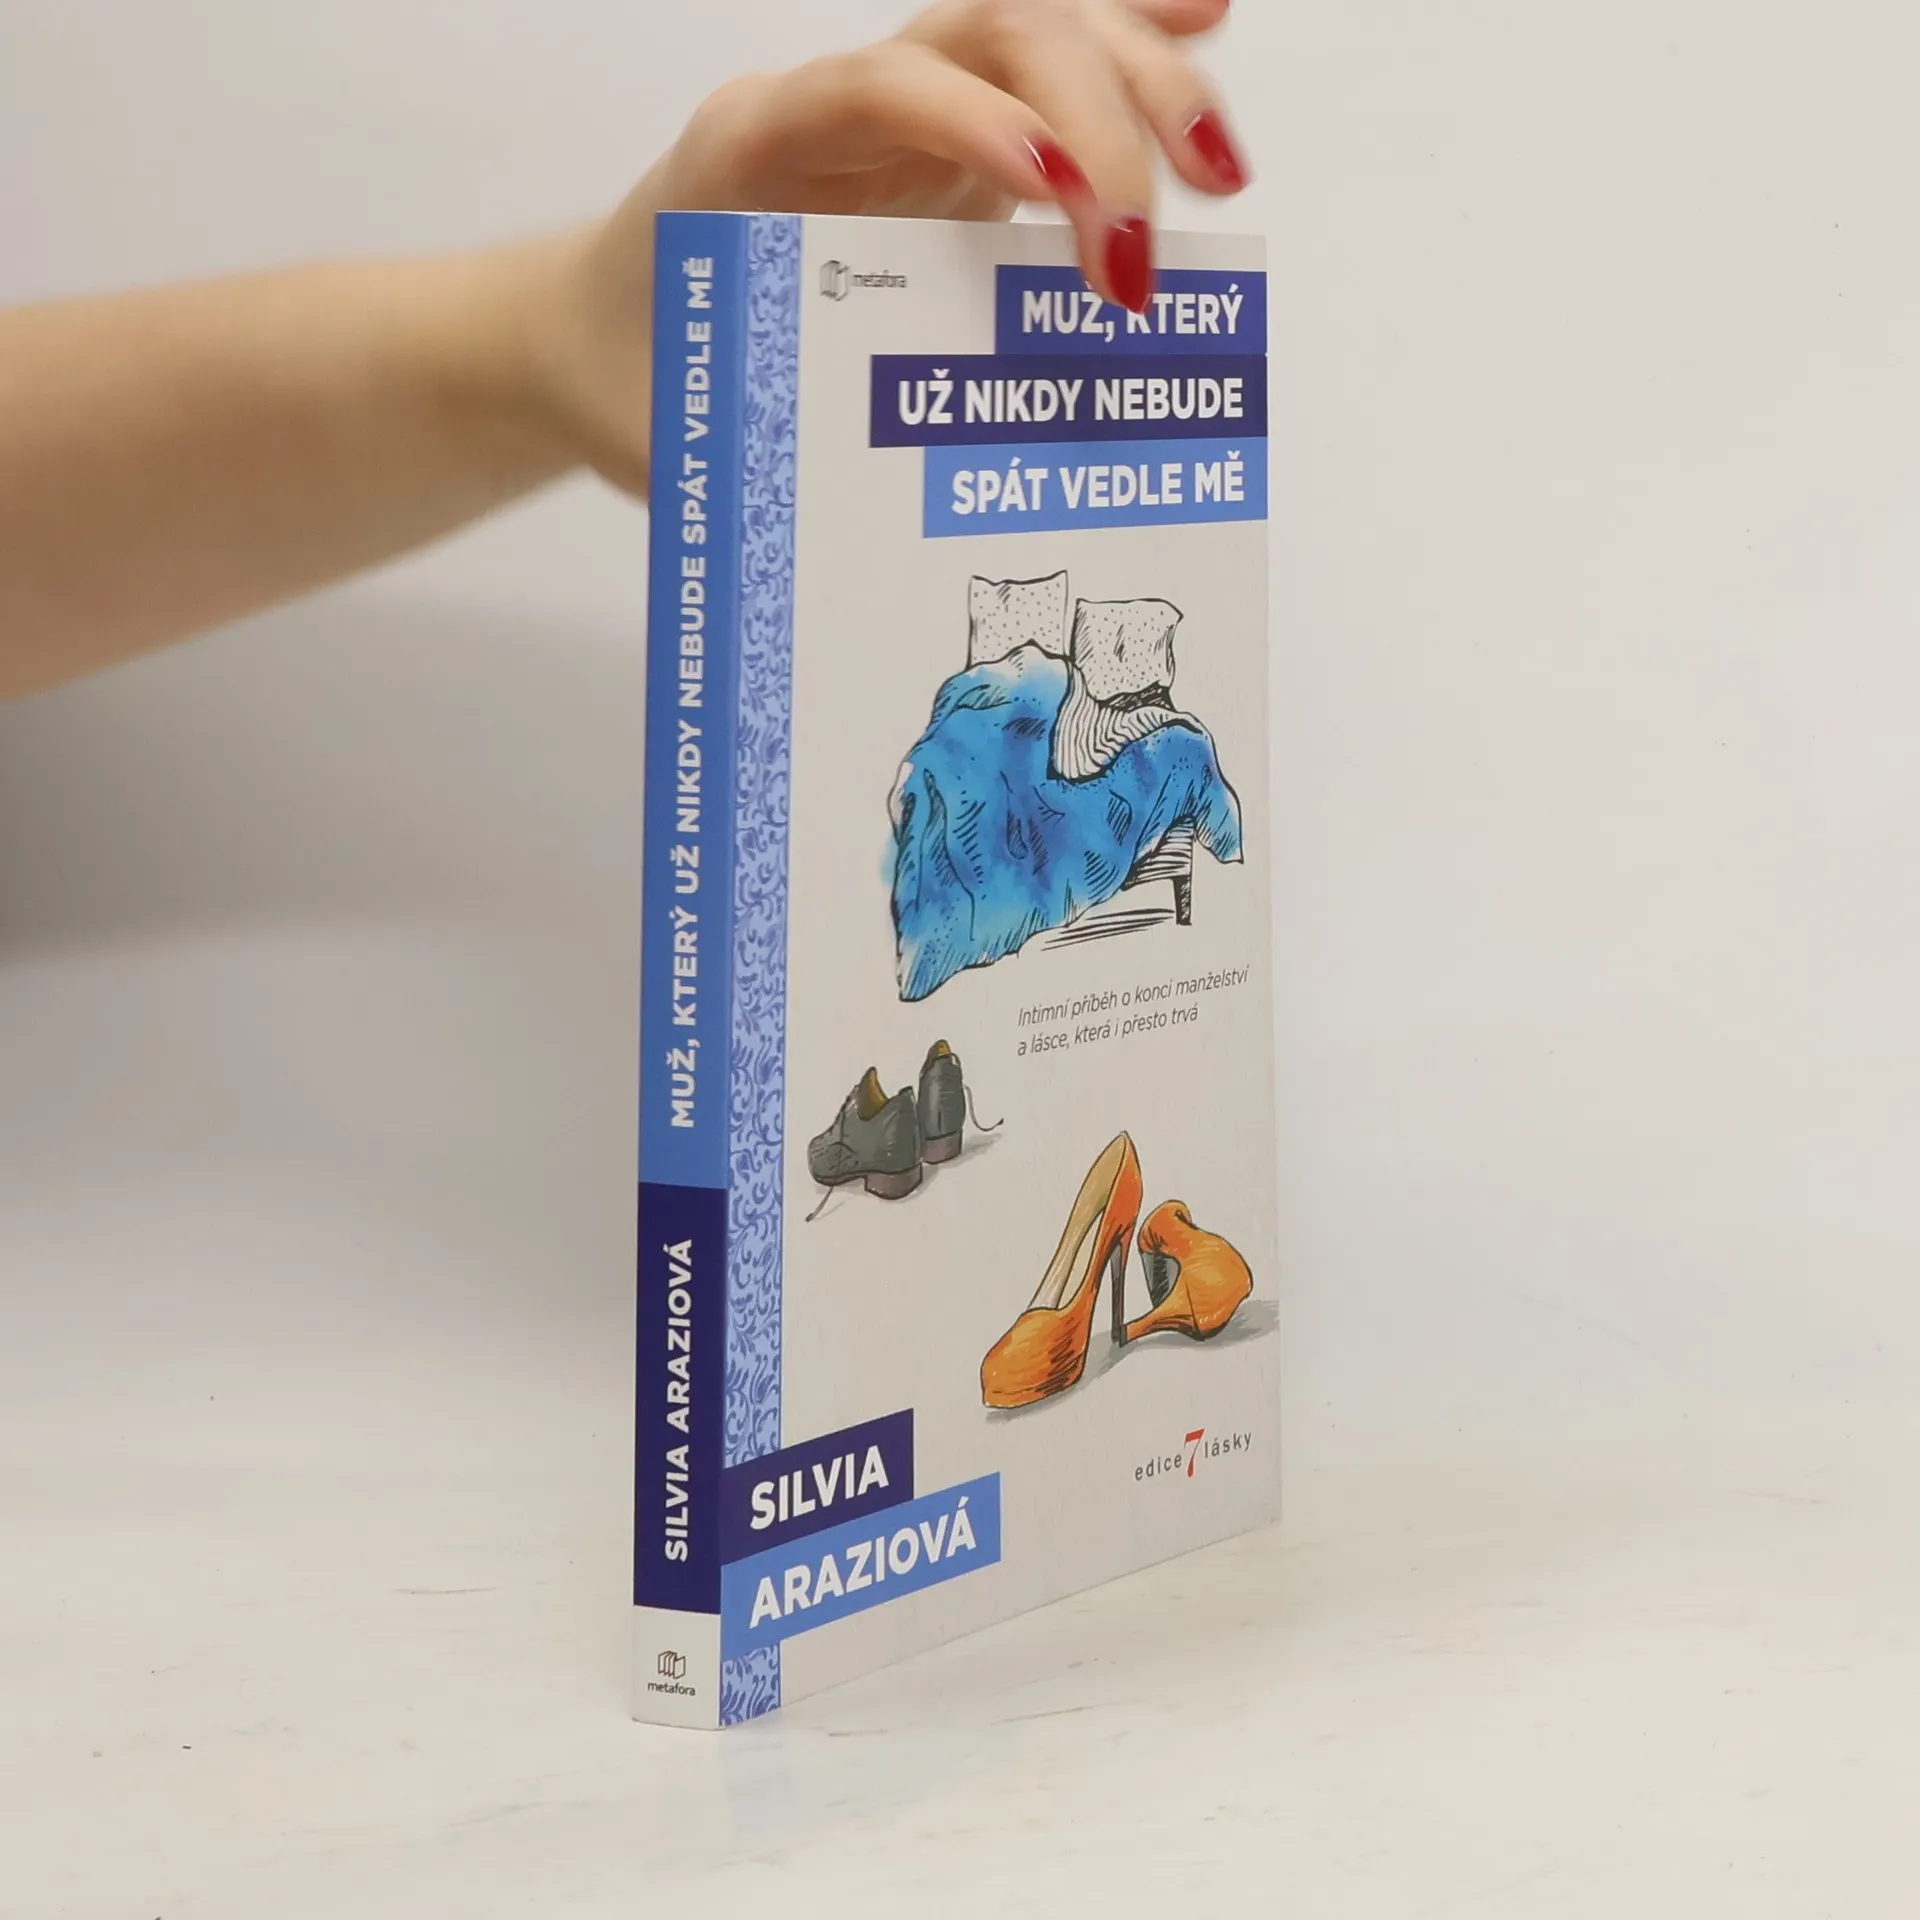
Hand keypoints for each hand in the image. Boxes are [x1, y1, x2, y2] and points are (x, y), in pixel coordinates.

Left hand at [554, 0, 1247, 489]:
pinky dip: (1127, 43)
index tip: (1064, 200)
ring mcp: (901, 116)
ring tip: (1218, 175)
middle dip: (1097, 124)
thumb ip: (765, 464)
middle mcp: (839, 107)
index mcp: (756, 146)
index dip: (984, 124)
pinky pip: (1045, 68)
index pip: (889, 90)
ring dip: (1143, 78)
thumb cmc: (640, 376)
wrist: (591, 330)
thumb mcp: (680, 430)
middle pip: (994, 31)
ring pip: (1037, 28)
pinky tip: (1206, 21)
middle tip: (1139, 269)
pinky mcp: (945, 148)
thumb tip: (875, 540)